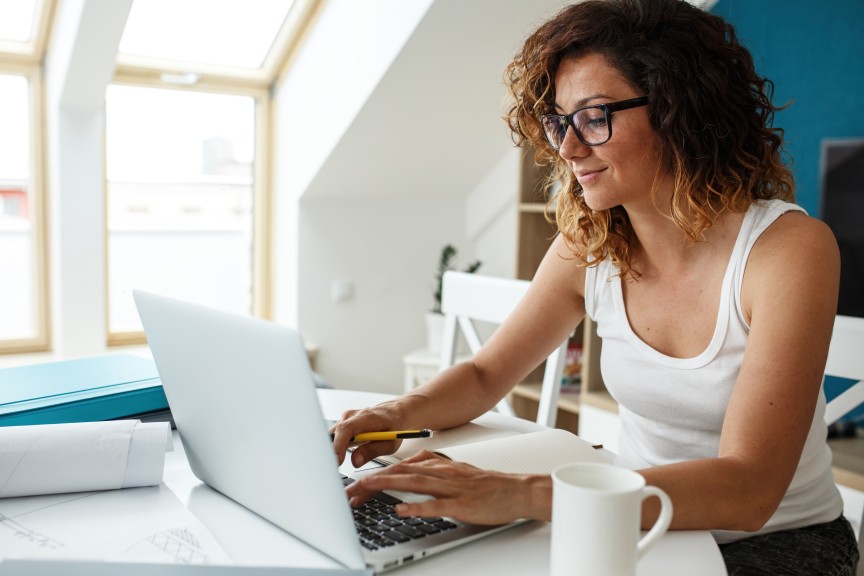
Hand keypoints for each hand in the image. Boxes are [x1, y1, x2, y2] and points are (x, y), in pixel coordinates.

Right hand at [330, 404, 403, 466]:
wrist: (394, 413)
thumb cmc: (394, 426)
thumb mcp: (390, 443)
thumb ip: (372, 451)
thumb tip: (355, 461)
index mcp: (366, 418)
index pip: (346, 429)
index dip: (339, 445)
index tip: (337, 460)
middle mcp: (353, 416)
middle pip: (335, 432)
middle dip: (330, 451)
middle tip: (332, 467)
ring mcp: (346, 418)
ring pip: (332, 434)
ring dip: (331, 449)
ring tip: (334, 464)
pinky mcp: (343, 423)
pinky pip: (334, 435)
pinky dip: (334, 446)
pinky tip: (337, 456)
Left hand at [344, 451, 550, 524]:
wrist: (516, 490)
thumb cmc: (485, 485)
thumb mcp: (453, 471)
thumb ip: (428, 470)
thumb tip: (402, 472)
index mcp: (438, 464)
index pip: (399, 468)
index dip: (374, 476)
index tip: (352, 486)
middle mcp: (442, 472)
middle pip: (400, 474)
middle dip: (371, 482)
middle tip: (348, 491)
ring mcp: (452, 488)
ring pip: (414, 483)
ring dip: (387, 486)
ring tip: (365, 490)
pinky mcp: (463, 504)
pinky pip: (437, 505)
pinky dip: (418, 507)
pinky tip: (402, 510)